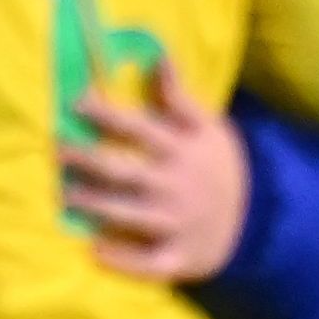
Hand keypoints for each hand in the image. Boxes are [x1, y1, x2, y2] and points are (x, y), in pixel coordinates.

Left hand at [63, 60, 249, 282]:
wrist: (259, 221)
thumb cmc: (217, 167)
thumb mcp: (208, 128)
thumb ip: (177, 96)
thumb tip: (157, 53)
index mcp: (184, 151)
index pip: (141, 128)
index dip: (107, 114)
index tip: (76, 102)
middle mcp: (178, 187)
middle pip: (127, 173)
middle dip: (90, 161)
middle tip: (58, 150)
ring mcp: (178, 225)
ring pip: (130, 216)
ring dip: (96, 206)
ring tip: (66, 196)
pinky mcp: (179, 259)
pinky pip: (149, 264)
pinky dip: (123, 261)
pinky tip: (95, 251)